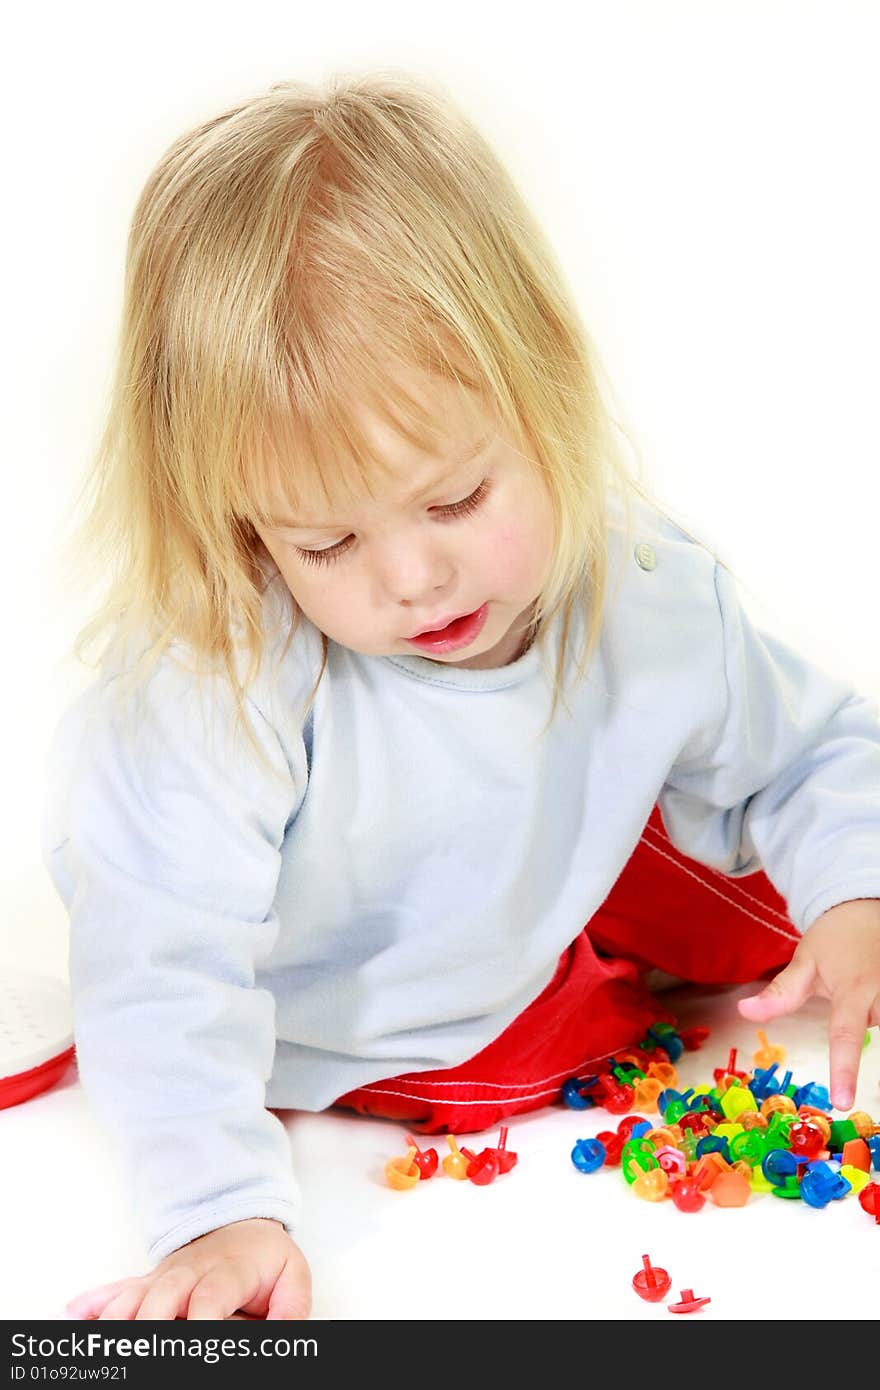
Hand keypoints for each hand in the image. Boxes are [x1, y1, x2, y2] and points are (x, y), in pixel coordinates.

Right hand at [64, 1218, 311, 1320]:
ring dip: (117, 1317)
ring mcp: (164, 1276)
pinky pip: (116, 1290)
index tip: (200, 1336)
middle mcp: (191, 1271)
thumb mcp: (292, 1278)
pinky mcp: (147, 1285)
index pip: (213, 1293)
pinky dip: (95, 1302)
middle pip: (164, 1293)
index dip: (203, 1318)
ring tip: (106, 1342)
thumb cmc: (266, 1261)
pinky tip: (75, 1314)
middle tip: (148, 1347)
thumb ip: (290, 1310)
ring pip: (134, 1293)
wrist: (240, 1223)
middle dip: (152, 1321)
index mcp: (230, 1269)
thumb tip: (285, 1337)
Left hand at [738, 897, 879, 1110]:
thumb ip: (780, 992)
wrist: (866, 912)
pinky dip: (874, 1008)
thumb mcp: (804, 960)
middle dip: (854, 1019)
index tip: (843, 1102)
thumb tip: (744, 1012)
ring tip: (859, 976)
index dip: (844, 1071)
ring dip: (865, 1012)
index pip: (845, 1036)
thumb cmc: (833, 939)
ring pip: (877, 1025)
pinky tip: (869, 988)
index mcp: (853, 990)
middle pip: (866, 1032)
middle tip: (845, 980)